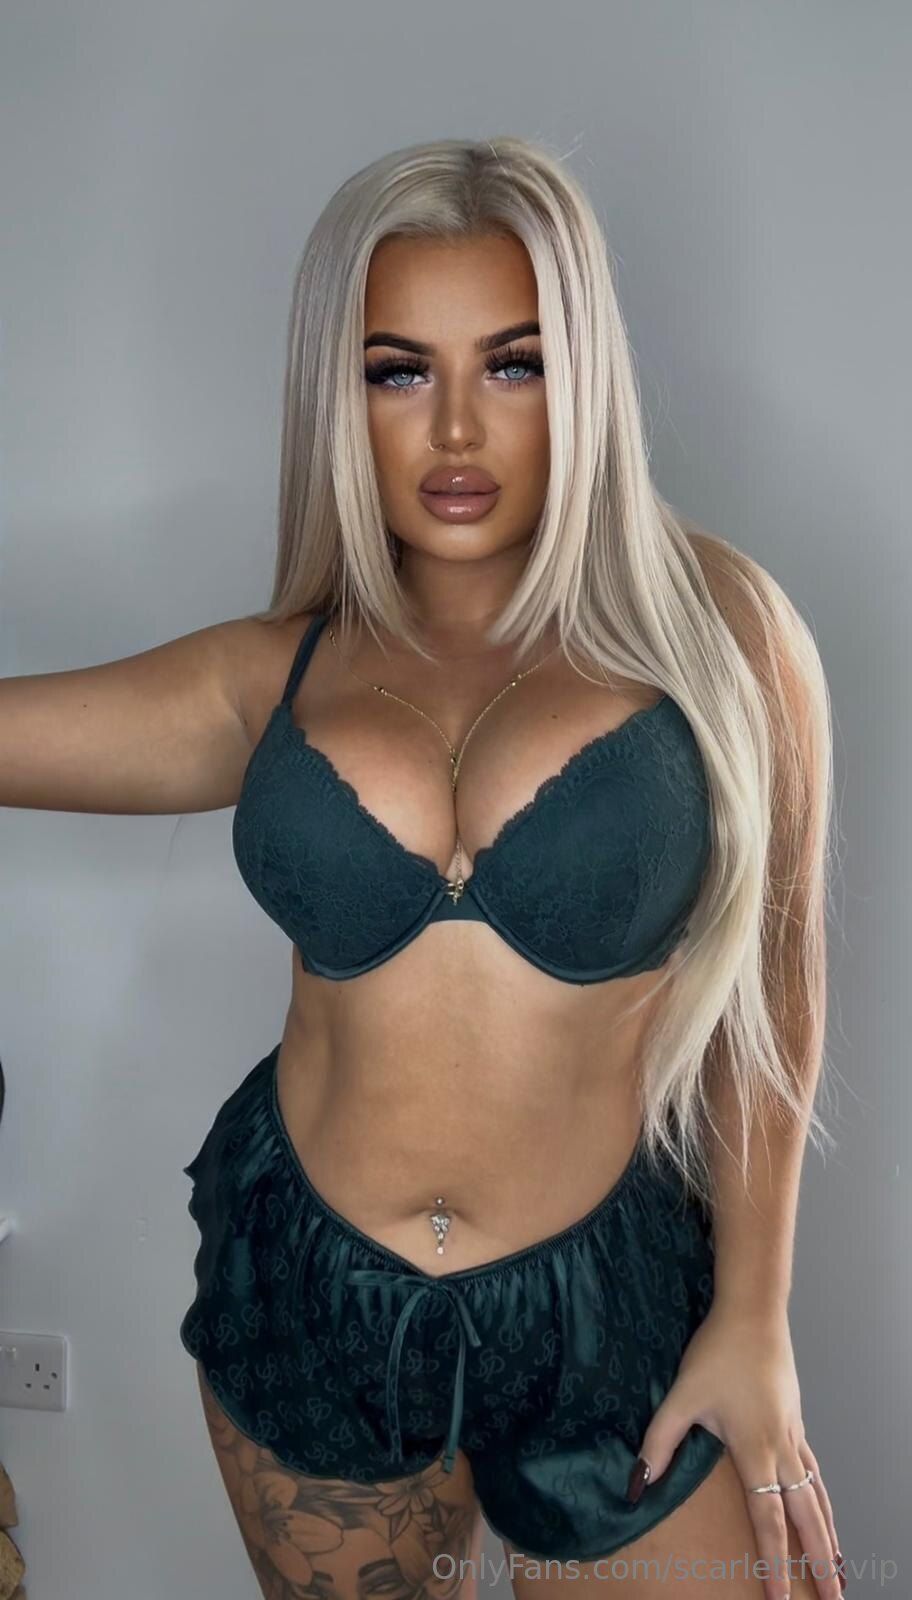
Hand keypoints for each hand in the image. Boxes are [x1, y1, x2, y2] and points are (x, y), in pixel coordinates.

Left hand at [625, 1304, 844, 1599]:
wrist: (753, 1312)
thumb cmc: (716, 1352)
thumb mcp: (681, 1396)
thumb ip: (659, 1442)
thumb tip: (636, 1485)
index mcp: (756, 1450)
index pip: (768, 1521)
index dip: (774, 1563)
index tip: (780, 1598)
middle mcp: (782, 1449)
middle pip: (806, 1517)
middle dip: (820, 1562)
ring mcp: (794, 1434)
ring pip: (817, 1495)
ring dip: (828, 1534)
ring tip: (839, 1568)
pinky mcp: (796, 1419)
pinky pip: (814, 1470)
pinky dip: (823, 1498)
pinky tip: (824, 1509)